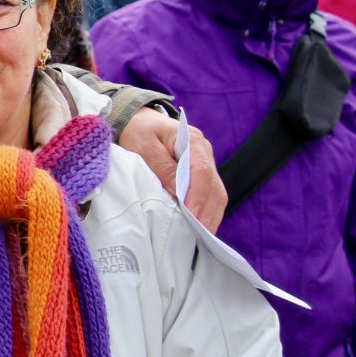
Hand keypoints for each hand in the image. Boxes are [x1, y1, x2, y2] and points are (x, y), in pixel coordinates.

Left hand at [118, 109, 226, 232]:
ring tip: (203, 236)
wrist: (139, 121)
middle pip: (214, 186)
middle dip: (208, 211)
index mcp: (193, 141)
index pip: (202, 172)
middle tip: (200, 235)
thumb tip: (178, 193)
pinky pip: (210, 194)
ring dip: (211, 214)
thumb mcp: (144, 146)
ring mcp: (205, 163)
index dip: (198, 196)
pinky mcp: (200, 173)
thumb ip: (162, 167)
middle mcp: (205, 152)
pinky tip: (201, 227)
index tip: (191, 215)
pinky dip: (207, 211)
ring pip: (216, 192)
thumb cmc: (139, 131)